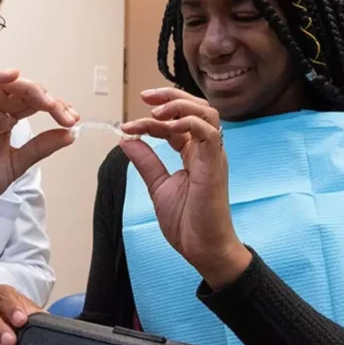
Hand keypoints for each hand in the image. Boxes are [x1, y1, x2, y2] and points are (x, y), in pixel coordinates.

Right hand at [0, 70, 79, 218]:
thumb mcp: (19, 163)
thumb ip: (41, 147)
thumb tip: (70, 134)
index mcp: (7, 120)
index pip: (34, 103)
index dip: (56, 107)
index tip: (73, 120)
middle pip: (23, 92)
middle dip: (49, 100)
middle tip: (66, 115)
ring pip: (4, 86)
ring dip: (30, 89)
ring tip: (48, 102)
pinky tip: (12, 75)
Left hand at [119, 87, 250, 288]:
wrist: (204, 248)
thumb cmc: (188, 222)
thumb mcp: (158, 186)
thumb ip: (146, 162)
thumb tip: (127, 140)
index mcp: (194, 154)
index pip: (176, 122)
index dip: (151, 118)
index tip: (127, 126)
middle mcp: (206, 150)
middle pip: (196, 107)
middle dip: (170, 96)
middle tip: (144, 97)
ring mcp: (213, 156)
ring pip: (206, 112)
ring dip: (179, 105)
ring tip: (155, 111)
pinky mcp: (215, 165)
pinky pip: (208, 133)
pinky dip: (188, 122)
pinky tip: (167, 126)